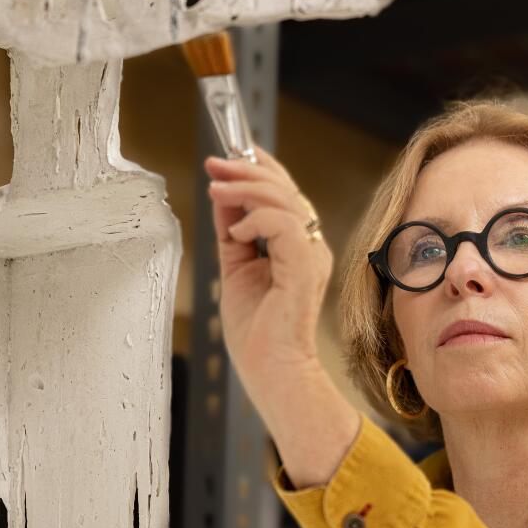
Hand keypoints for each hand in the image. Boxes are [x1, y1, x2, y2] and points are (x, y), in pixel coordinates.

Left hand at [204, 147, 333, 399]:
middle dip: (247, 169)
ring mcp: (312, 255)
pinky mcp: (305, 268)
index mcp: (298, 245)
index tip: (224, 157)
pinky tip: (237, 233)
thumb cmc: (256, 332)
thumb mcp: (235, 268)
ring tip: (217, 191)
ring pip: (286, 200)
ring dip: (246, 189)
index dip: (258, 167)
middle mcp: (311, 245)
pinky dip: (256, 220)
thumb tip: (222, 194)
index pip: (284, 192)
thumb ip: (232, 231)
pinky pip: (285, 225)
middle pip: (286, 188)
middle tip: (215, 165)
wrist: (270, 369)